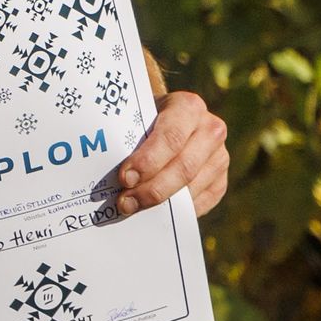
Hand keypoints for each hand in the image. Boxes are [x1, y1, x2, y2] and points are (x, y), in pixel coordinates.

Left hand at [111, 90, 229, 219]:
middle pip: (184, 167)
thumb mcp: (136, 116)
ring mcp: (220, 155)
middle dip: (152, 188)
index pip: (171, 137)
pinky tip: (156, 213)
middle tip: (125, 202)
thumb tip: (98, 163)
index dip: (148, 160)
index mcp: (188, 106)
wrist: (165, 121)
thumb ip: (126, 135)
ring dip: (162, 202)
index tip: (124, 178)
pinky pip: (204, 201)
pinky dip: (179, 211)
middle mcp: (210, 129)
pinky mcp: (221, 179)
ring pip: (193, 186)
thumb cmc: (142, 119)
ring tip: (132, 207)